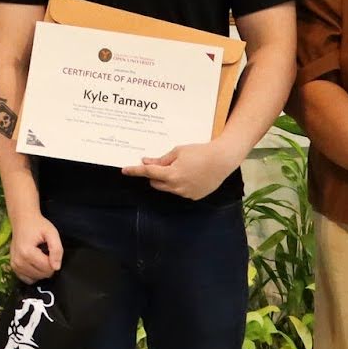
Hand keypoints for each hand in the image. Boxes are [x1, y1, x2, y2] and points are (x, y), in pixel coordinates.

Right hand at [9, 208, 61, 284]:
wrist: (22, 220)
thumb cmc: (38, 225)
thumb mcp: (52, 233)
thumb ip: (57, 249)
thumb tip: (56, 267)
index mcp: (27, 252)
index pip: (48, 268)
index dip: (54, 260)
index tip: (50, 250)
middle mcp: (19, 261)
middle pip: (42, 274)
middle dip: (48, 265)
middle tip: (45, 252)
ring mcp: (14, 265)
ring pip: (36, 278)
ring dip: (41, 269)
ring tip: (39, 255)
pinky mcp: (13, 267)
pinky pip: (27, 279)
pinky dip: (33, 274)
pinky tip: (34, 263)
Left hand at [121, 141, 237, 200]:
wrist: (222, 160)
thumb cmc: (200, 152)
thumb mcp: (178, 151)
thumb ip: (161, 160)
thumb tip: (147, 162)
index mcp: (171, 174)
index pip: (148, 172)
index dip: (135, 171)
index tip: (125, 170)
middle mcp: (177, 187)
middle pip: (155, 183)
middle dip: (154, 174)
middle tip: (161, 164)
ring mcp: (186, 194)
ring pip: (167, 188)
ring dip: (167, 180)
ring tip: (181, 168)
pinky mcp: (194, 196)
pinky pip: (180, 191)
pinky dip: (179, 184)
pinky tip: (191, 174)